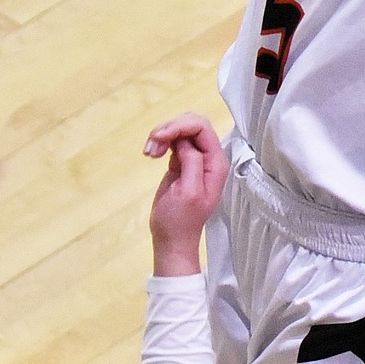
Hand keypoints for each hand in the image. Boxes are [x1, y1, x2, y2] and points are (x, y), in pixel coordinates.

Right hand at [143, 113, 228, 273]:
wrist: (171, 239)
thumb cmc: (180, 220)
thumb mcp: (188, 192)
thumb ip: (192, 162)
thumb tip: (184, 142)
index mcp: (216, 163)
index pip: (202, 128)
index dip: (179, 126)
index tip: (159, 137)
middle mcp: (209, 157)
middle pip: (191, 124)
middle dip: (170, 128)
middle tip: (151, 145)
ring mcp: (195, 158)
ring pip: (180, 130)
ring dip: (162, 135)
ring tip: (149, 153)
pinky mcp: (181, 161)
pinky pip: (172, 141)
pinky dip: (160, 142)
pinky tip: (151, 154)